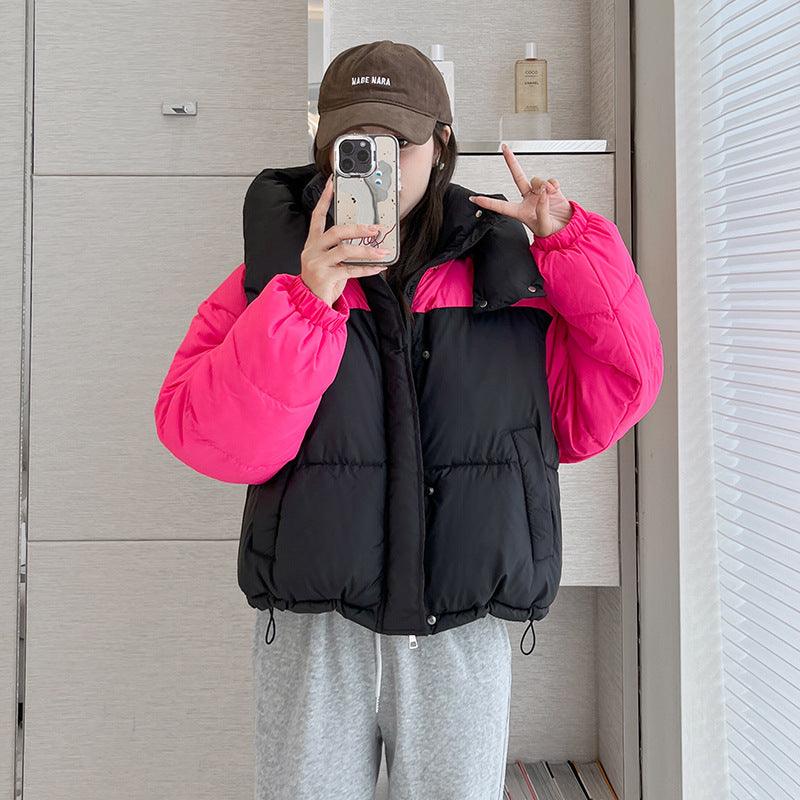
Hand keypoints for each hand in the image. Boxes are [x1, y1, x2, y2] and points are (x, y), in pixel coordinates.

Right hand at [301, 175, 390, 306]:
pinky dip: (367, 268)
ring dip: (366, 249)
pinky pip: (351, 270)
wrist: (309, 304)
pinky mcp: (324, 277)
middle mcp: (312, 251)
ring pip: (345, 250)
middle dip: (358, 228)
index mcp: (312, 244)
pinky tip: (378, 267)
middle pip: (336, 231)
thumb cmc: (322, 282)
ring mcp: (317, 264)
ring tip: (382, 251)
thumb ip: (341, 250)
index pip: (317, 216)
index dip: (325, 199)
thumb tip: (365, 239)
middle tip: (376, 228)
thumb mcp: (329, 262)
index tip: (333, 183)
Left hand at [468, 143, 572, 237]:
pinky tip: (555, 192)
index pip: (500, 206)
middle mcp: (528, 199)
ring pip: (536, 179)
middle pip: (517, 177)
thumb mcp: (544, 226)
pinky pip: (550, 181)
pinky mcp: (550, 189)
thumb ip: (542, 210)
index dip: (487, 202)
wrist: (567, 228)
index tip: (474, 198)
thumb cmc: (552, 231)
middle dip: (511, 161)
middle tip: (504, 148)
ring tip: (549, 195)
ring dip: (543, 185)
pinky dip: (553, 185)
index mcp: (520, 211)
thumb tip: (542, 193)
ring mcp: (538, 193)